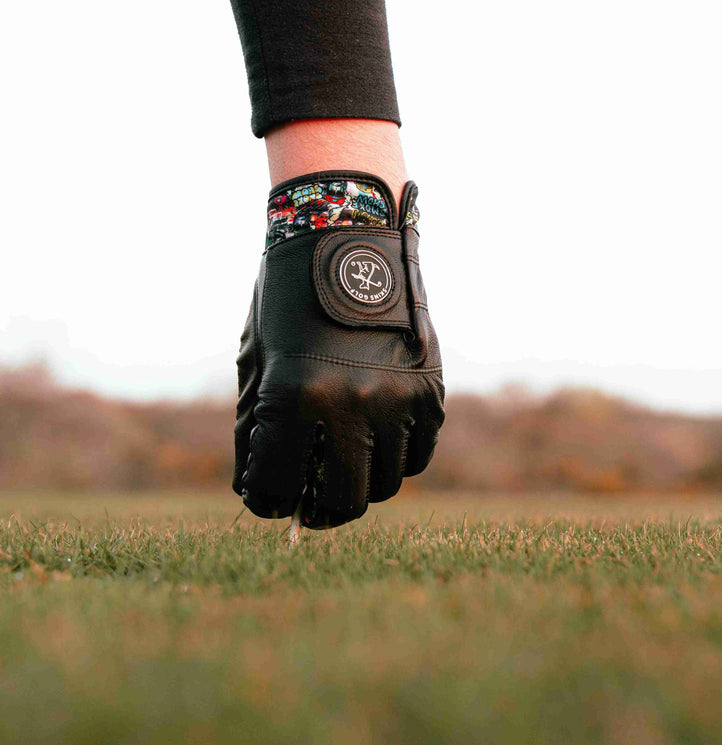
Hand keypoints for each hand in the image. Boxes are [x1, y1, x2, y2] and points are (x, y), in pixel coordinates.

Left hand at [234, 173, 442, 528]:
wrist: (349, 240)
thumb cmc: (290, 301)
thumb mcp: (260, 363)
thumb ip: (260, 429)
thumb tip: (265, 490)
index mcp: (297, 398)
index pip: (278, 487)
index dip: (267, 502)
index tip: (268, 502)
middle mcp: (353, 405)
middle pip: (342, 500)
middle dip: (320, 511)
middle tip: (311, 510)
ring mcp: (399, 400)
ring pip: (385, 483)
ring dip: (361, 484)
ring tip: (344, 470)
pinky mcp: (430, 393)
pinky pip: (416, 454)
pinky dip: (395, 459)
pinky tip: (375, 444)